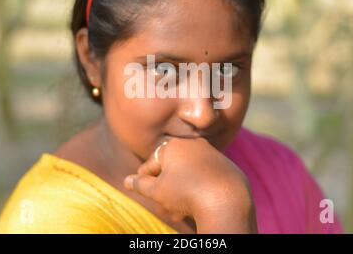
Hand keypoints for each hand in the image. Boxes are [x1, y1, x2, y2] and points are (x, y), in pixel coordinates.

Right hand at [123, 137, 256, 232]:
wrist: (225, 198)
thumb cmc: (187, 192)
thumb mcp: (157, 191)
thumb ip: (140, 184)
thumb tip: (127, 181)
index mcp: (173, 146)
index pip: (152, 163)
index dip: (144, 177)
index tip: (141, 188)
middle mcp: (193, 144)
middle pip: (172, 167)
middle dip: (165, 185)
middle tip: (161, 202)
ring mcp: (212, 153)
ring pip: (190, 172)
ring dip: (182, 188)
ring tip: (178, 208)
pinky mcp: (226, 165)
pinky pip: (207, 175)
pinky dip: (199, 186)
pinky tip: (198, 202)